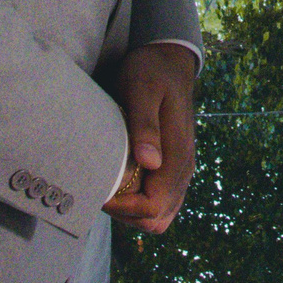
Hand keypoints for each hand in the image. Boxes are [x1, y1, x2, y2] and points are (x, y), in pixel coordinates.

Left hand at [104, 41, 195, 233]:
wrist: (168, 62)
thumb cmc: (151, 73)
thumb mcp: (142, 90)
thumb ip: (146, 126)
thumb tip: (150, 162)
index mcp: (177, 156)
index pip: (152, 207)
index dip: (123, 208)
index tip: (99, 188)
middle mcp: (183, 170)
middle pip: (155, 220)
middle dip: (124, 214)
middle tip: (101, 187)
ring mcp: (179, 172)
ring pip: (158, 217)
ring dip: (130, 211)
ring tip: (108, 185)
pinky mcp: (172, 169)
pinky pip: (159, 204)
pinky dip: (138, 204)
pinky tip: (120, 183)